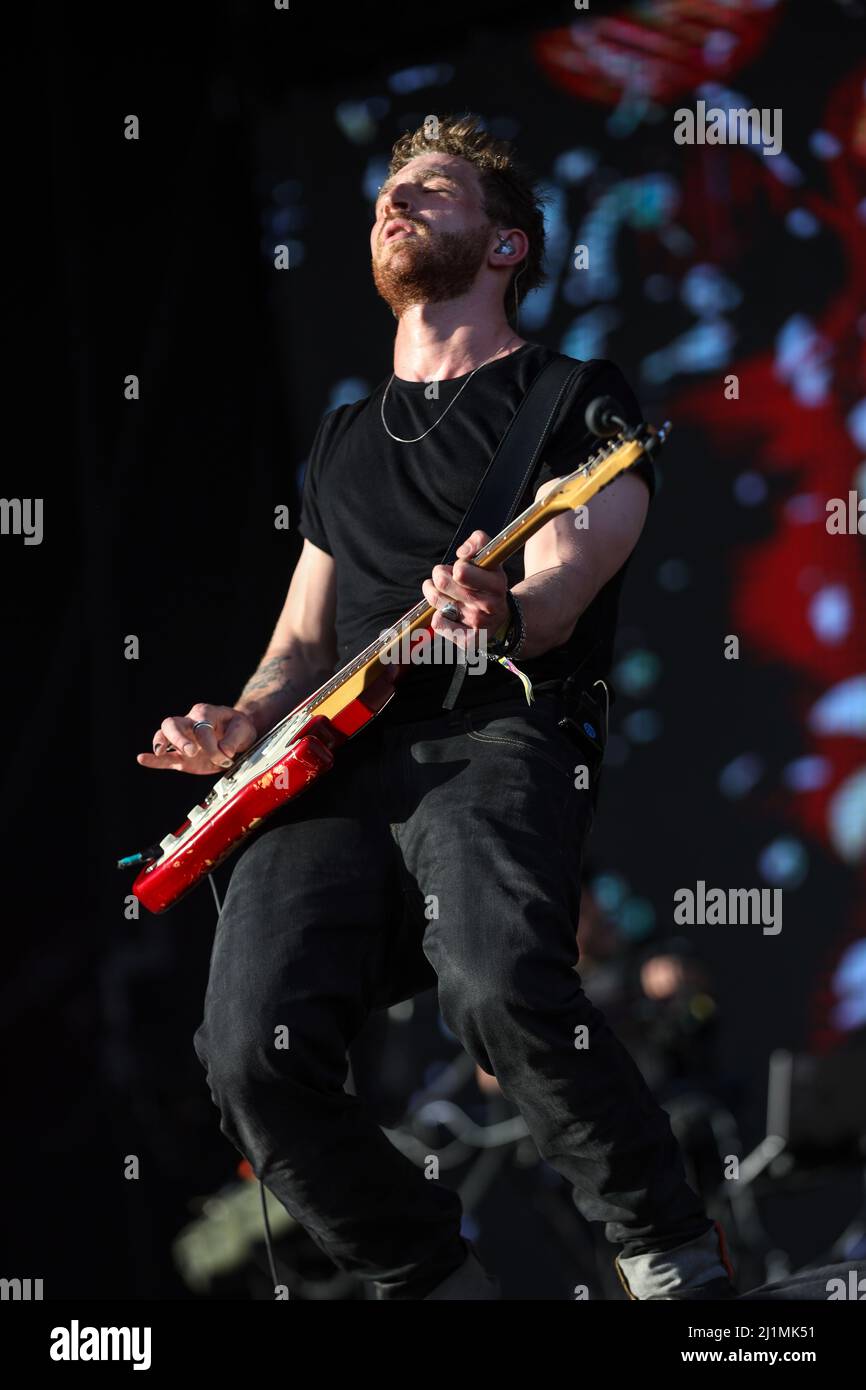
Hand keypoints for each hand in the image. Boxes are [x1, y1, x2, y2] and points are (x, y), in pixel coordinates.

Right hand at [136, 702, 257, 774]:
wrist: (237, 735)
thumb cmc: (238, 728)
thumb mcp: (243, 730)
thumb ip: (235, 739)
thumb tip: (225, 751)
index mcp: (205, 713)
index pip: (202, 729)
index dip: (213, 745)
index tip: (226, 757)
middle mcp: (189, 723)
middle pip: (173, 724)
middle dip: (179, 738)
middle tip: (191, 751)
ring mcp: (183, 740)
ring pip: (163, 735)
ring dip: (161, 743)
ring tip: (161, 752)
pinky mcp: (181, 757)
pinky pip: (165, 757)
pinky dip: (153, 759)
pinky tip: (142, 759)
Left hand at [421, 531, 509, 650]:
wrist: (503, 619)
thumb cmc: (489, 583)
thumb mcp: (491, 558)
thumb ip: (478, 542)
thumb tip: (462, 553)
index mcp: (496, 584)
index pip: (461, 571)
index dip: (457, 565)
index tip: (461, 568)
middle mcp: (488, 606)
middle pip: (442, 583)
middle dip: (439, 574)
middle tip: (444, 576)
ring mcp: (477, 625)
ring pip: (436, 600)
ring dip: (433, 591)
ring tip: (441, 590)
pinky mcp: (467, 641)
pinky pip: (437, 623)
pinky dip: (438, 615)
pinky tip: (447, 612)